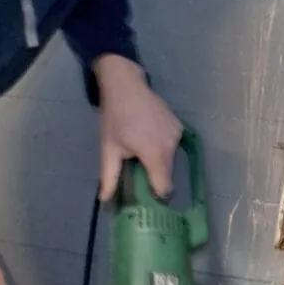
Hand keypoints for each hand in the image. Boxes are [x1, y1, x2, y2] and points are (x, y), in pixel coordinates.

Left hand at [93, 55, 183, 198]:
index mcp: (155, 154)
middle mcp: (171, 146)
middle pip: (168, 175)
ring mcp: (177, 135)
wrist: (125, 85)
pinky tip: (148, 138)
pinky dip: (163, 148)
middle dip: (154, 178)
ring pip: (171, 161)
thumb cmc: (115, 117)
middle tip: (137, 172)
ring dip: (158, 162)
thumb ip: (109, 176)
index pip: (164, 188)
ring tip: (141, 152)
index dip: (155, 196)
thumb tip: (104, 199)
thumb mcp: (108, 148)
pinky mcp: (179, 126)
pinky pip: (172, 147)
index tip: (144, 196)